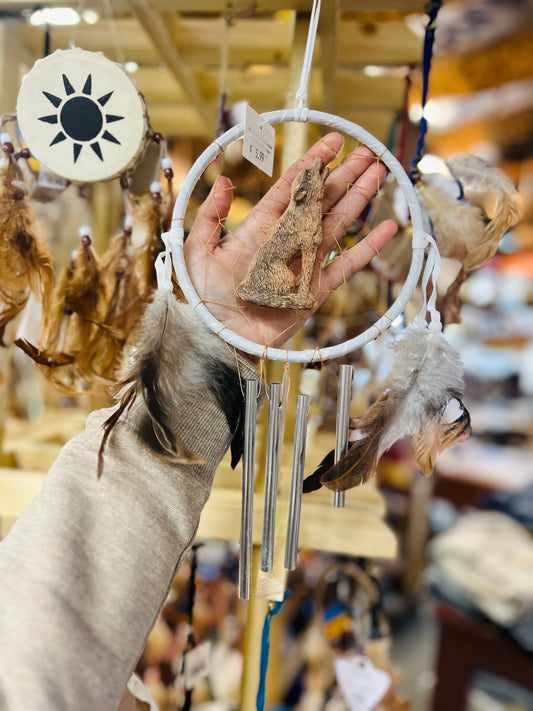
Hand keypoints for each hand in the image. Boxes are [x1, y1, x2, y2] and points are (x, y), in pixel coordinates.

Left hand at [184, 132, 396, 349]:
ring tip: (379, 172)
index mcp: (259, 228)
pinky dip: (369, 249)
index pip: (292, 188)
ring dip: (359, 199)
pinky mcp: (315, 291)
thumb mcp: (197, 251)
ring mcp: (303, 265)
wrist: (217, 340)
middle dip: (344, 175)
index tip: (333, 141)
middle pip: (321, 201)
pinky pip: (346, 266)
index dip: (313, 164)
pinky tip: (388, 228)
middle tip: (366, 151)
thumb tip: (223, 179)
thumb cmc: (203, 299)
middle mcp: (286, 242)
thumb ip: (211, 216)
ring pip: (338, 225)